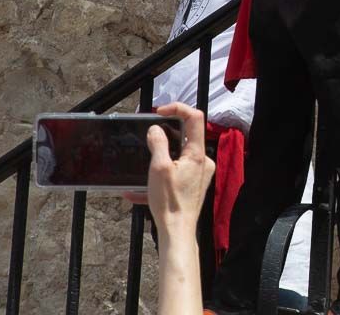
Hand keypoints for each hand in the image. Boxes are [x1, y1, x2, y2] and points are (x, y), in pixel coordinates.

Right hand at [134, 103, 214, 238]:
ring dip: (158, 160)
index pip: (195, 118)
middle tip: (147, 138)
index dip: (178, 108)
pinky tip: (136, 192)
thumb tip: (156, 129)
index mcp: (197, 154)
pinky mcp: (193, 186)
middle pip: (186, 137)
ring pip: (178, 157)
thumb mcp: (158, 168)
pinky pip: (175, 175)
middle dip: (165, 135)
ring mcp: (199, 174)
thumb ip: (158, 144)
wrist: (177, 232)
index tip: (159, 112)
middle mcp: (203, 161)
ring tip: (140, 166)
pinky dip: (158, 178)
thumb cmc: (169, 202)